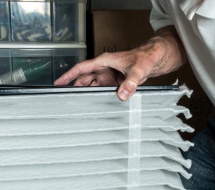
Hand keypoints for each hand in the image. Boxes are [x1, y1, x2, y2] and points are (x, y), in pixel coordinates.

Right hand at [54, 26, 185, 100]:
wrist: (156, 58)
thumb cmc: (146, 58)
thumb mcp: (138, 70)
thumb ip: (130, 83)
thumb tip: (122, 95)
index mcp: (104, 62)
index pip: (82, 68)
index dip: (69, 75)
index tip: (58, 83)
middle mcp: (105, 68)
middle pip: (84, 78)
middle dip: (75, 88)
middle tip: (65, 100)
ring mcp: (109, 75)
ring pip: (92, 85)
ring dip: (86, 93)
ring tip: (77, 105)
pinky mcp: (115, 81)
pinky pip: (102, 89)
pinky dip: (97, 96)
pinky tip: (95, 105)